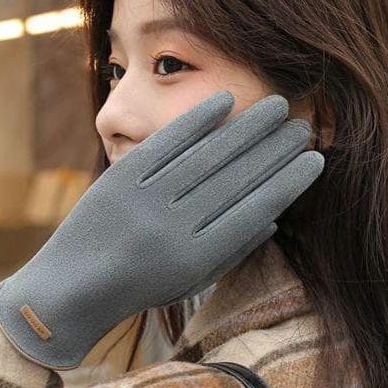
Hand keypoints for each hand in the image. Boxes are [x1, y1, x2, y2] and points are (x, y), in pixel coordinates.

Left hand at [0, 91, 323, 369]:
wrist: (73, 287)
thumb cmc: (140, 286)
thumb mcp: (190, 281)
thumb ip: (232, 251)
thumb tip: (274, 216)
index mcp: (198, 257)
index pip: (256, 210)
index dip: (289, 183)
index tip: (315, 160)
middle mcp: (176, 227)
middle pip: (238, 177)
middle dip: (277, 149)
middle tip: (303, 126)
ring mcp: (146, 200)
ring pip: (208, 155)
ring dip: (247, 126)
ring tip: (277, 106)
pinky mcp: (120, 179)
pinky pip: (166, 143)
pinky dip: (197, 119)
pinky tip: (224, 100)